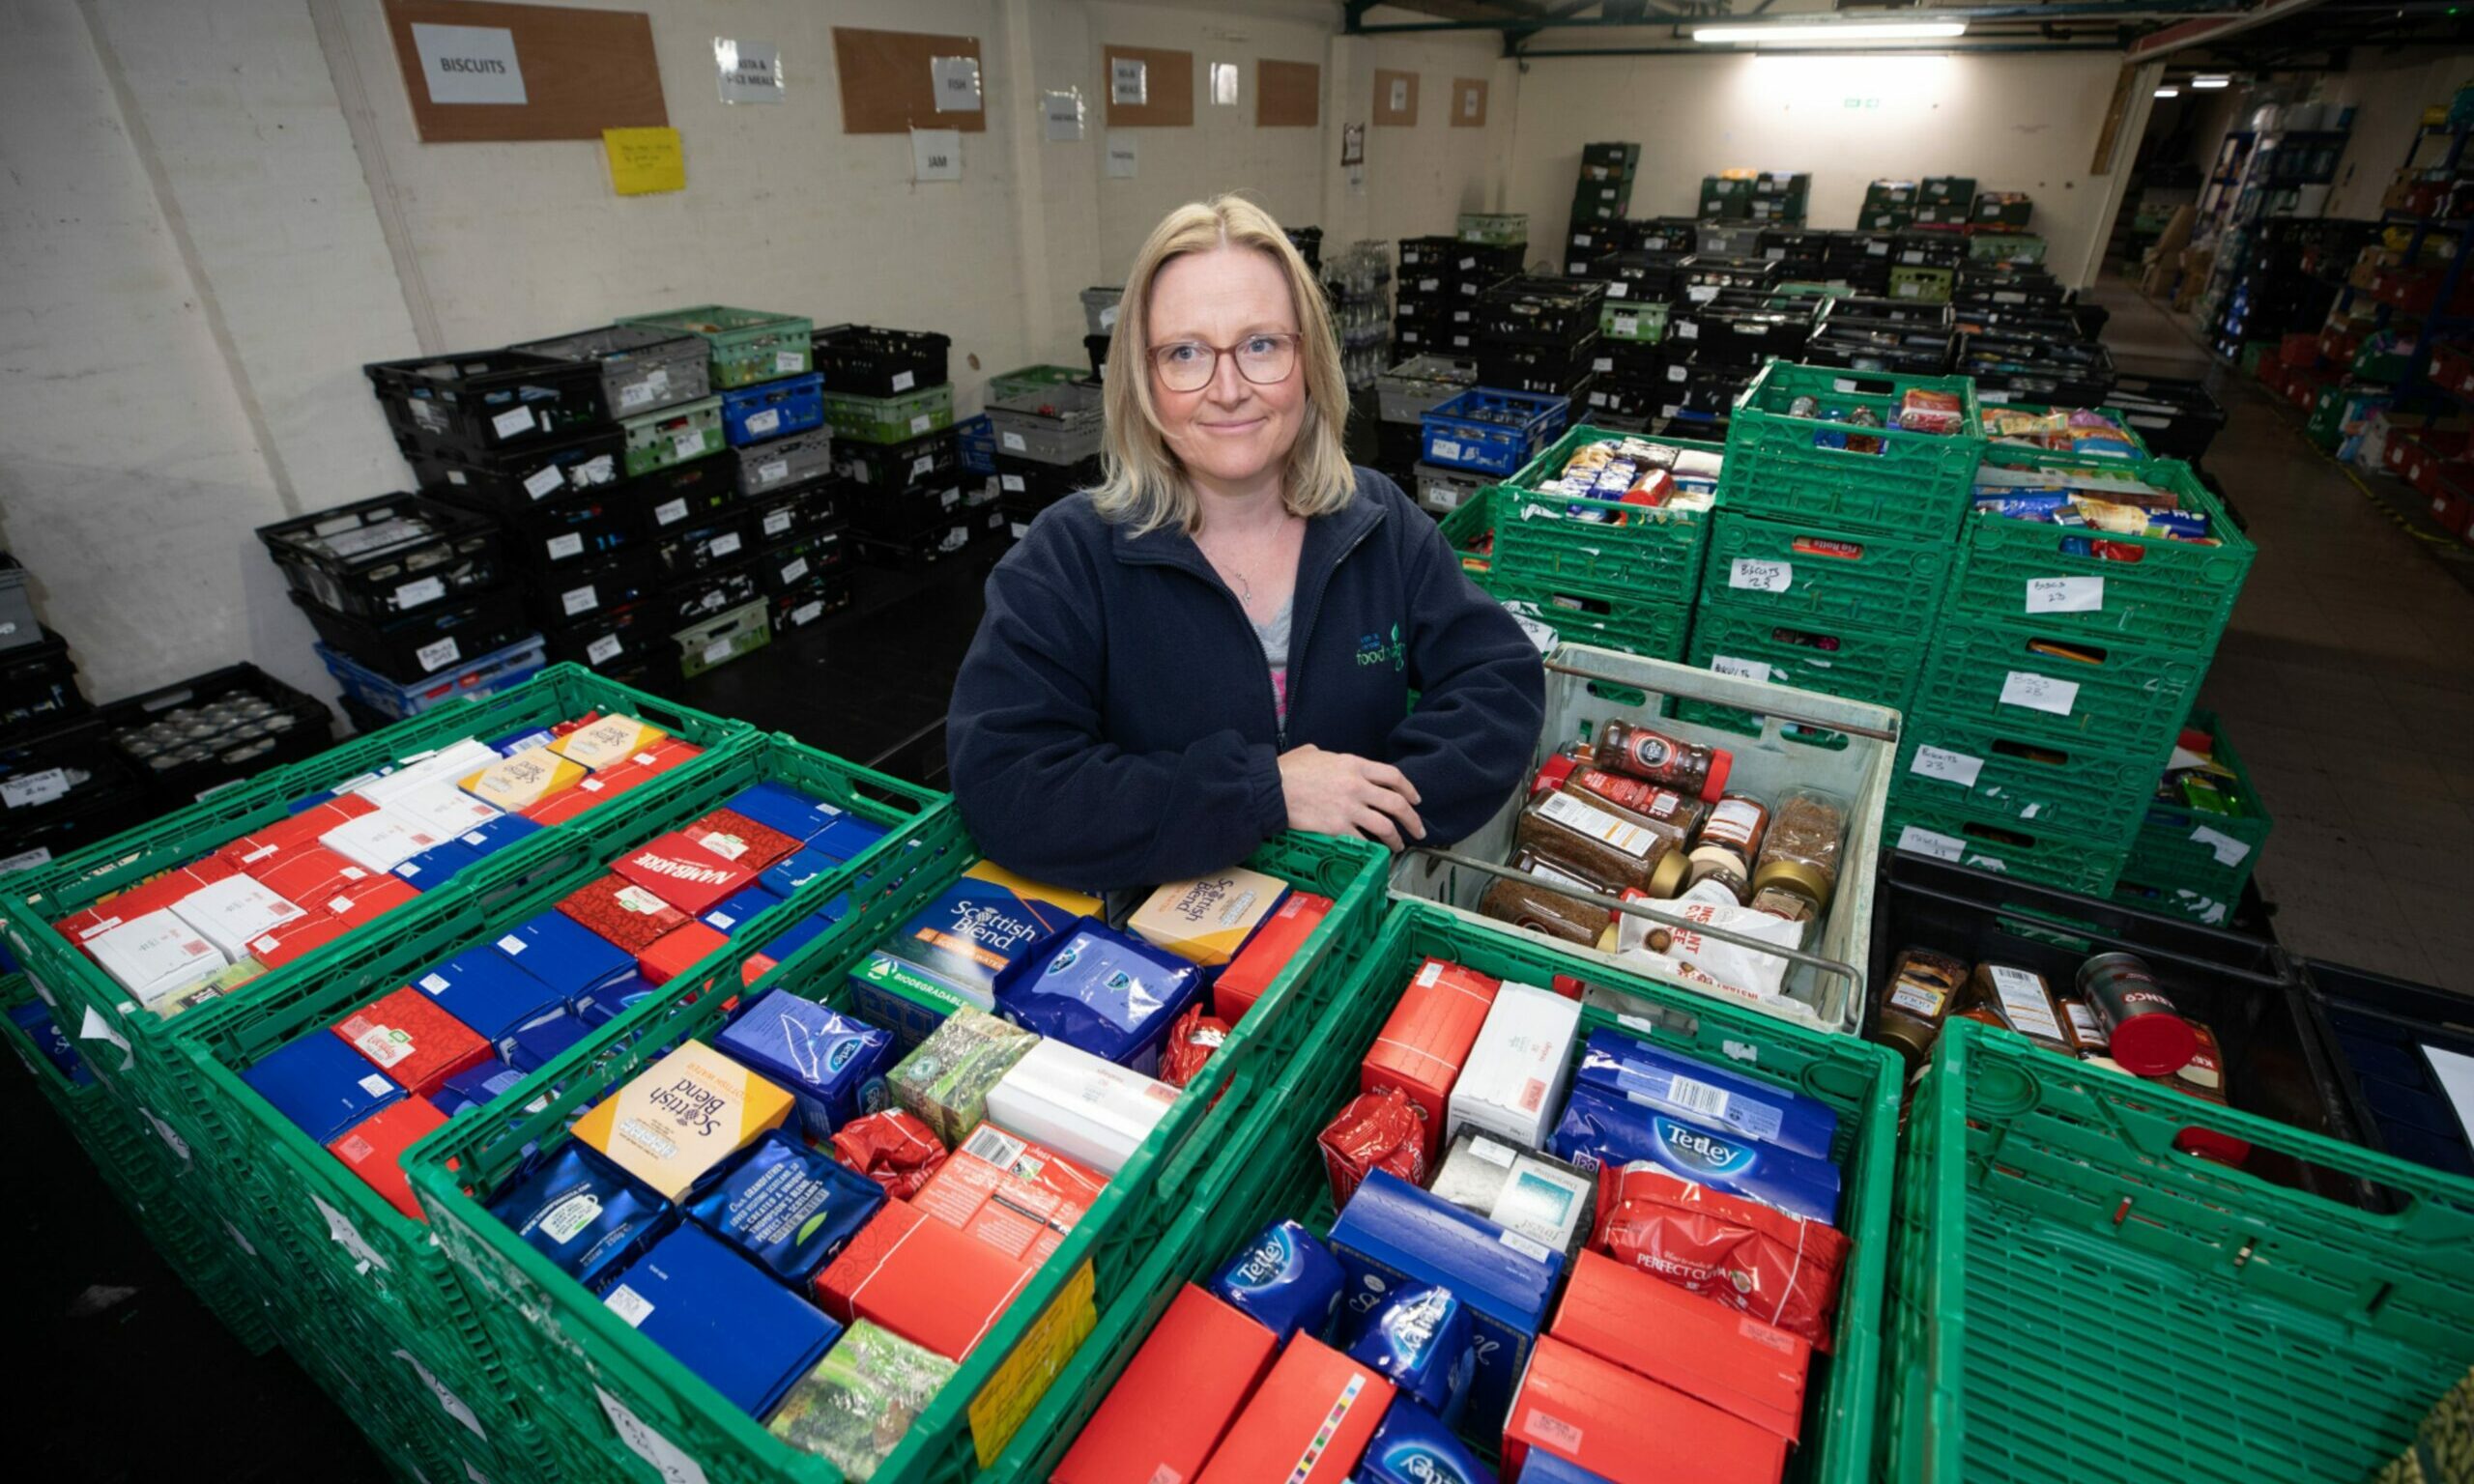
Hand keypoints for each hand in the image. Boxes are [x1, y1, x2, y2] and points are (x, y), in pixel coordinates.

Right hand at [1278, 745, 1424, 849]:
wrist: (1271, 789)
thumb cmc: (1287, 770)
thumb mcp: (1312, 753)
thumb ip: (1328, 757)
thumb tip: (1325, 757)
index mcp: (1354, 765)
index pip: (1393, 776)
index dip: (1409, 789)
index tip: (1415, 799)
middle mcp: (1357, 786)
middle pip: (1396, 803)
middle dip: (1412, 819)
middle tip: (1418, 830)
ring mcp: (1349, 809)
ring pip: (1385, 826)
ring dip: (1396, 839)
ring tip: (1399, 847)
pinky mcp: (1338, 828)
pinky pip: (1363, 841)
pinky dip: (1372, 849)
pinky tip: (1375, 853)